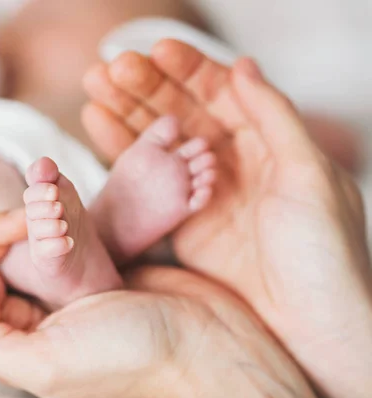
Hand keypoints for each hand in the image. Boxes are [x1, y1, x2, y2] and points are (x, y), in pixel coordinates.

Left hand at [0, 170, 314, 397]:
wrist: (208, 347)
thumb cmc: (135, 360)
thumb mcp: (48, 365)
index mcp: (17, 337)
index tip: (18, 224)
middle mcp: (36, 312)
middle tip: (14, 196)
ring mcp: (68, 286)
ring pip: (30, 236)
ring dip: (31, 204)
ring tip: (40, 175)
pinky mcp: (98, 265)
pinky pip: (65, 228)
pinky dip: (60, 204)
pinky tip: (60, 186)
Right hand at [83, 41, 371, 397]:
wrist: (308, 325)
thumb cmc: (323, 253)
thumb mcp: (310, 176)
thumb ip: (275, 117)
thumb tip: (241, 65)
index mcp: (268, 141)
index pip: (220, 92)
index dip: (186, 69)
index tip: (152, 52)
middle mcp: (233, 160)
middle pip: (182, 110)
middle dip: (146, 87)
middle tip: (109, 68)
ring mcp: (203, 188)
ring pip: (159, 139)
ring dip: (126, 111)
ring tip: (93, 88)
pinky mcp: (181, 218)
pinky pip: (146, 177)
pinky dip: (121, 151)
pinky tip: (98, 124)